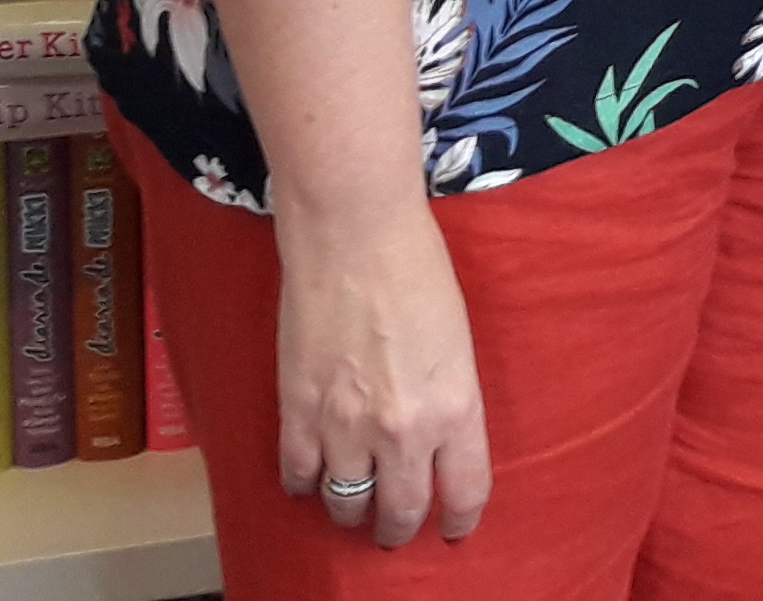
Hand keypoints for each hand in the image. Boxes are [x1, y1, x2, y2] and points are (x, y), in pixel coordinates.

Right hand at [272, 192, 491, 549]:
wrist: (353, 233)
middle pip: (400, 511)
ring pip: (346, 503)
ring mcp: (345, 425)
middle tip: (394, 529)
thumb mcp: (457, 342)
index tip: (452, 529)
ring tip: (352, 507)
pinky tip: (310, 479)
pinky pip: (298, 475)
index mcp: (455, 407)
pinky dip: (304, 484)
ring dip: (350, 511)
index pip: (464, 493)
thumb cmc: (416, 269)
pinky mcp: (298, 411)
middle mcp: (404, 429)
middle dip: (398, 528)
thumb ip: (448, 398)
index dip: (458, 520)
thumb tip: (436, 438)